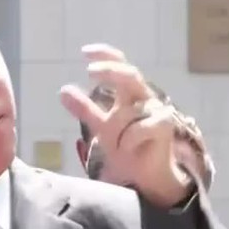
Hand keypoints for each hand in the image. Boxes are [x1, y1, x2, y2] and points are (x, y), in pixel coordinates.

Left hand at [60, 43, 193, 207]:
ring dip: (118, 127)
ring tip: (119, 146)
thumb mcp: (102, 127)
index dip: (106, 55)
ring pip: (129, 110)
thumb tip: (63, 90)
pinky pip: (141, 127)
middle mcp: (143, 99)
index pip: (121, 66)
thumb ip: (85, 110)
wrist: (144, 177)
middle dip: (110, 70)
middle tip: (90, 71)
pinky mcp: (165, 126)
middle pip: (130, 75)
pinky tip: (128, 148)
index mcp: (129, 95)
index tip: (85, 52)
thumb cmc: (127, 149)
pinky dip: (129, 138)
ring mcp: (156, 111)